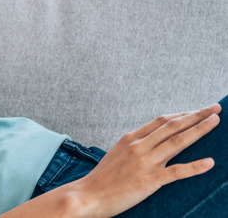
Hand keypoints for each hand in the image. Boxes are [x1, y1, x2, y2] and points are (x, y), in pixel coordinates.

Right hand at [68, 103, 220, 216]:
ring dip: (199, 130)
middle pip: (172, 126)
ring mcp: (144, 163)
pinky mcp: (149, 181)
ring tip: (215, 121)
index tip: (197, 110)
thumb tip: (150, 141)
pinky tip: (210, 162)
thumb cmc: (102, 178)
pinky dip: (195, 166)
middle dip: (196, 115)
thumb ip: (134, 146)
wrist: (88, 195)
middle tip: (215, 107)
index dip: (182, 114)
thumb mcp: (116, 154)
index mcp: (130, 139)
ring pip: (177, 142)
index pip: (161, 121)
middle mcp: (138, 146)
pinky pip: (176, 171)